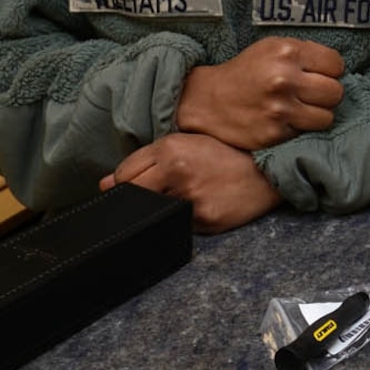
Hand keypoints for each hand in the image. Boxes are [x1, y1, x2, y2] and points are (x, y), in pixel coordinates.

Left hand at [102, 131, 280, 232]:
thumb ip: (145, 160)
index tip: (132, 186)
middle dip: (133, 200)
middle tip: (151, 196)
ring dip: (157, 209)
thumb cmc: (225, 154)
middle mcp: (177, 172)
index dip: (124, 182)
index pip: (123, 174)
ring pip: (152, 213)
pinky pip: (176, 225)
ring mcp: (190, 198)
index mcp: (170, 149)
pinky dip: (179, 220)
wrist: (266, 172)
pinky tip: (197, 207)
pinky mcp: (203, 219)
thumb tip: (103, 184)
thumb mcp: (186, 144)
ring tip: (181, 198)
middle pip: (131, 195)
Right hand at [175, 37, 344, 150]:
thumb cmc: (245, 71)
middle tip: (312, 94)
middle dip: (327, 94)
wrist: (208, 100)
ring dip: (318, 114)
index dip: (330, 71)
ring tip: (302, 109)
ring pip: (327, 117)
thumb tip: (336, 68)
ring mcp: (279, 109)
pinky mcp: (274, 134)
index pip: (336, 64)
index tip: (319, 75)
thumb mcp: (271, 48)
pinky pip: (307, 133)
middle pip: (336, 92)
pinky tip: (286, 120)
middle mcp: (284, 79)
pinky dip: (300, 129)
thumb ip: (304, 53)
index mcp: (287, 52)